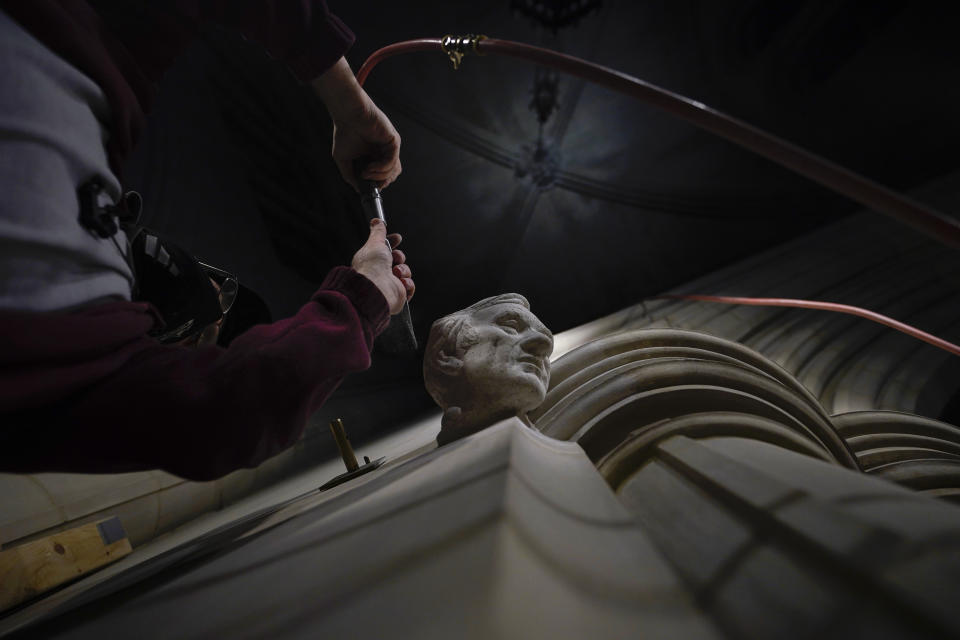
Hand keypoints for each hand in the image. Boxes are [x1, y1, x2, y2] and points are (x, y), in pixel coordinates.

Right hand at [312, 58, 401, 190]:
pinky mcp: (394, 141)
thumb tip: (358, 189)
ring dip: (379, 177)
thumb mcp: (343, 160)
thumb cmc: (344, 133)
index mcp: (374, 156)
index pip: (383, 175)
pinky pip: (392, 161)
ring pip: (394, 171)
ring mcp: (390, 147)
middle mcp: (384, 152)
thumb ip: (350, 175)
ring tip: (366, 173)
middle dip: (380, 182)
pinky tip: (370, 167)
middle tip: (367, 181)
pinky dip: (382, 168)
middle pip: (391, 176)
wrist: (348, 115)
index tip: (367, 187)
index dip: (377, 184)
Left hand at [351, 219, 414, 314]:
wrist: (377, 288)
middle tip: (395, 259)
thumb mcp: (375, 243)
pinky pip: (410, 286)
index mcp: (372, 261)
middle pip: (398, 259)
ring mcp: (390, 284)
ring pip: (405, 272)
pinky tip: (401, 283)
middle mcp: (380, 273)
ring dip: (403, 270)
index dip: (392, 243)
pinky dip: (408, 284)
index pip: (385, 250)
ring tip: (395, 273)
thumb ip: (378, 232)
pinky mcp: (398, 295)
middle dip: (399, 257)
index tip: (397, 238)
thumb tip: (376, 221)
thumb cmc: (372, 268)